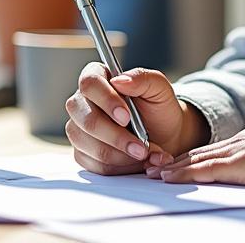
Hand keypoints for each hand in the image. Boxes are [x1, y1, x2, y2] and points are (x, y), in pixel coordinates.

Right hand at [65, 63, 207, 175]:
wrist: (165, 137)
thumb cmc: (159, 109)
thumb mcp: (159, 88)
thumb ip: (142, 78)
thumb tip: (120, 80)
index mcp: (98, 78)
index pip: (89, 83)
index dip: (106, 100)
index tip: (126, 116)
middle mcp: (82, 102)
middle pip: (87, 119)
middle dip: (117, 136)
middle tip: (141, 146)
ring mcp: (79, 129)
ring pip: (91, 145)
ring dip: (122, 154)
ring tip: (145, 152)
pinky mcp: (82, 153)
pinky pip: (95, 164)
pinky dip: (120, 166)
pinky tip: (136, 160)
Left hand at [147, 116, 244, 188]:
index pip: (212, 150)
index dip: (190, 157)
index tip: (172, 162)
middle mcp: (237, 142)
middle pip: (197, 152)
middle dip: (173, 160)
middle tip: (150, 165)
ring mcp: (236, 152)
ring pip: (194, 159)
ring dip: (171, 167)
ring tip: (151, 172)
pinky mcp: (237, 164)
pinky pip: (203, 170)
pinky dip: (183, 173)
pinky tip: (168, 178)